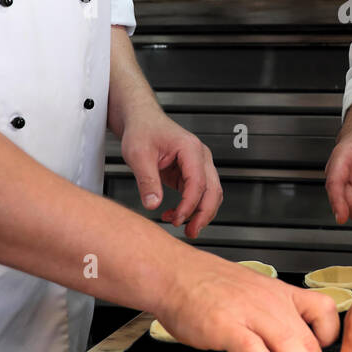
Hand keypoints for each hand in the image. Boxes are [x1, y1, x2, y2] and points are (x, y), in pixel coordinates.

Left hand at [120, 106, 222, 237]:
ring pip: (211, 194)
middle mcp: (200, 156)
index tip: (177, 219)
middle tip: (191, 231)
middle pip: (213, 190)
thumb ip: (147, 180)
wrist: (141, 120)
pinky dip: (191, 207)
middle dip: (204, 214)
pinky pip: (198, 193)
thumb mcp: (138, 155)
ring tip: (186, 228)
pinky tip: (176, 214)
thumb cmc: (142, 130)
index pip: (198, 182)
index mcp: (190, 149)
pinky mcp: (191, 172)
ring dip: (201, 213)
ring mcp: (198, 165)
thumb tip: (153, 204)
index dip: (190, 204)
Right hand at [157, 252, 339, 351]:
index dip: (330, 338)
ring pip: (289, 343)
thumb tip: (289, 343)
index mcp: (282, 294)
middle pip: (308, 338)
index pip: (323, 311)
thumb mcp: (253, 294)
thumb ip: (273, 316)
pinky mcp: (227, 326)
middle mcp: (273, 303)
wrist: (175, 273)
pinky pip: (254, 348)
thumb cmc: (210, 287)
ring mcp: (251, 314)